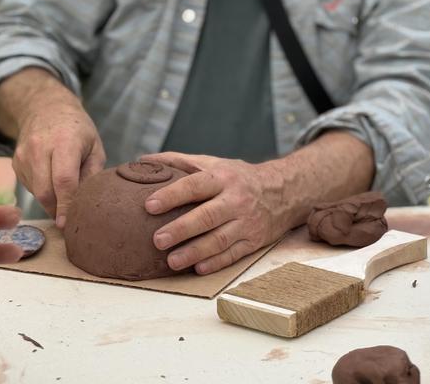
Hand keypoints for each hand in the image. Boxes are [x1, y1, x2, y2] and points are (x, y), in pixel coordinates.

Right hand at [0, 68, 105, 226]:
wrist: (45, 108)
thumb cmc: (78, 131)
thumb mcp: (95, 148)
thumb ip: (93, 175)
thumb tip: (87, 205)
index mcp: (64, 142)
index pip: (64, 181)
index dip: (66, 205)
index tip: (68, 224)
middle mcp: (39, 148)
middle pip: (45, 191)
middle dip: (58, 210)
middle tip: (70, 220)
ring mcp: (23, 156)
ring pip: (36, 192)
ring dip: (51, 201)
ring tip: (66, 193)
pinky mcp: (15, 163)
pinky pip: (30, 187)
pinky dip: (43, 192)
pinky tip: (52, 180)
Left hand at [141, 153, 290, 274]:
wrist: (285, 192)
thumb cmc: (238, 177)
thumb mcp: (214, 163)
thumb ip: (180, 162)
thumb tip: (144, 161)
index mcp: (222, 178)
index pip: (194, 186)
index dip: (171, 196)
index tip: (149, 205)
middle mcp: (236, 200)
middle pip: (207, 216)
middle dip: (181, 229)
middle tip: (157, 240)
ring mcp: (247, 222)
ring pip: (219, 240)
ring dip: (195, 252)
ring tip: (171, 261)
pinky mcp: (254, 242)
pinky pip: (233, 254)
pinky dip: (215, 263)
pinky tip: (197, 269)